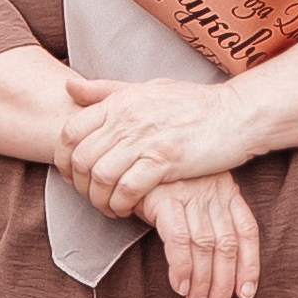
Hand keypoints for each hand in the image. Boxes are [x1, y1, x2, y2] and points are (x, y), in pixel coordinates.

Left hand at [53, 76, 251, 215]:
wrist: (234, 114)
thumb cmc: (191, 103)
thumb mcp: (147, 88)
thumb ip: (107, 91)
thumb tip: (69, 88)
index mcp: (121, 100)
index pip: (70, 130)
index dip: (64, 158)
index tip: (73, 174)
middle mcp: (127, 117)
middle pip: (80, 158)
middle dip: (79, 185)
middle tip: (90, 196)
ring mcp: (145, 138)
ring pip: (100, 177)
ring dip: (98, 200)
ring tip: (109, 206)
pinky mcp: (164, 160)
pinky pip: (126, 190)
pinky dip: (120, 205)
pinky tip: (126, 209)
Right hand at [135, 172, 259, 297]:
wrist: (134, 153)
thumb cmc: (167, 178)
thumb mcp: (197, 190)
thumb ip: (209, 216)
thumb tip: (217, 266)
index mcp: (226, 189)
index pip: (247, 230)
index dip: (249, 265)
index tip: (245, 293)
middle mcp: (213, 191)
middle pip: (227, 244)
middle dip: (224, 283)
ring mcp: (191, 193)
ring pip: (205, 246)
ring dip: (202, 282)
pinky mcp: (166, 196)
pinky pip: (179, 238)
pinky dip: (182, 266)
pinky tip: (180, 285)